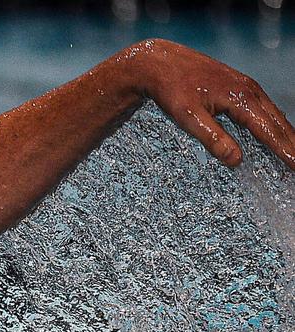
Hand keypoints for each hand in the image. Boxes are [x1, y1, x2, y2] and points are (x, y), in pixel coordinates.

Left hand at [122, 38, 294, 169]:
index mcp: (241, 99)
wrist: (160, 62)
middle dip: (292, 145)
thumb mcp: (188, 117)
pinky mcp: (238, 85)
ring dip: (286, 134)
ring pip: (273, 114)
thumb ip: (212, 138)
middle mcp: (250, 90)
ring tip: (293, 154)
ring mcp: (246, 86)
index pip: (270, 131)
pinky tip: (274, 133)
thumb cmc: (171, 90)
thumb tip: (236, 160)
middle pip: (278, 123)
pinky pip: (263, 108)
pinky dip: (273, 123)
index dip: (285, 151)